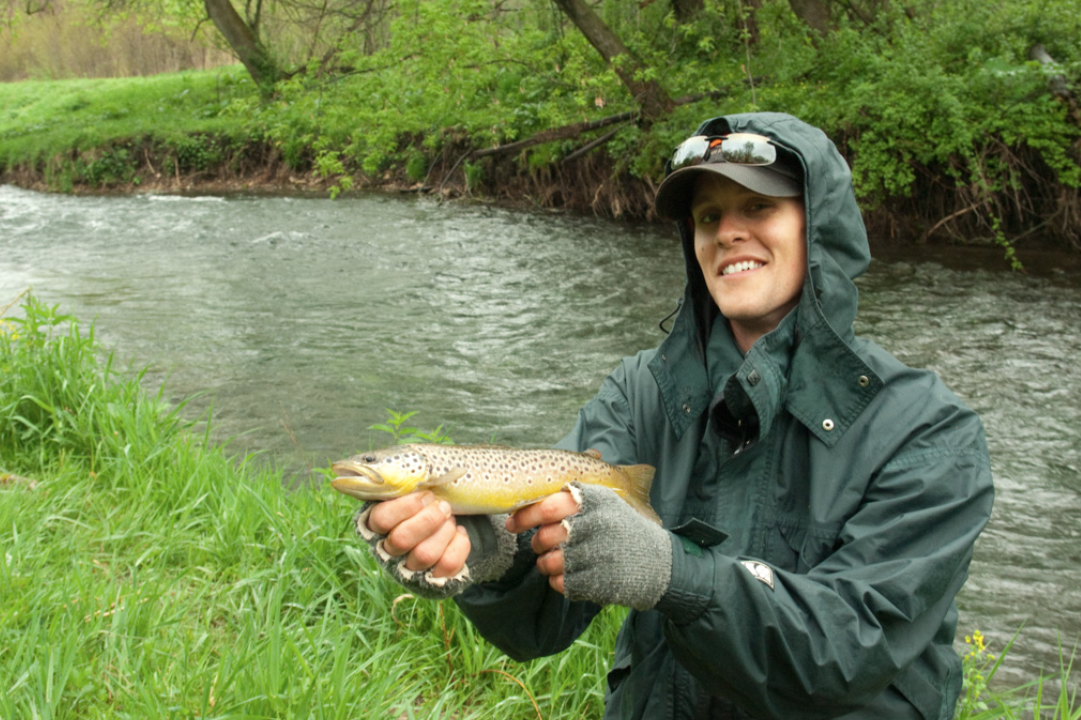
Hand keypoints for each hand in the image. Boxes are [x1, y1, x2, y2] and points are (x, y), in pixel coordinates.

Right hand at [367, 492, 471, 577]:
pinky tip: (458, 532)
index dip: (406, 506)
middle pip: (402, 539)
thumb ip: (406, 483)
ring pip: (425, 554)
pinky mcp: (433, 578)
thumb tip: (413, 472)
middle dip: (429, 519)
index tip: (426, 495)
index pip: (381, 519)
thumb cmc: (422, 504)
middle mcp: (389, 551)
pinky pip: (448, 565)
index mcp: (377, 526)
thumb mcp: (412, 490)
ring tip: (450, 518)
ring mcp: (410, 568)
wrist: (444, 526)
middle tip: (443, 506)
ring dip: (445, 530)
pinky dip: (460, 544)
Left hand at [512, 483, 671, 609]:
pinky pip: (559, 583)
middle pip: (545, 535)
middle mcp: (593, 525)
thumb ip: (578, 492)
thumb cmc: (627, 530)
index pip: (546, 505)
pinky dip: (558, 581)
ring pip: (548, 562)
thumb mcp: (610, 501)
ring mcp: (594, 555)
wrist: (661, 565)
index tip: (514, 522)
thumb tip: (537, 482)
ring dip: (546, 564)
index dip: (525, 515)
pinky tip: (569, 575)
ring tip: (556, 560)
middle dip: (538, 542)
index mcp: (594, 500)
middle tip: (541, 543)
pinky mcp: (594, 582)